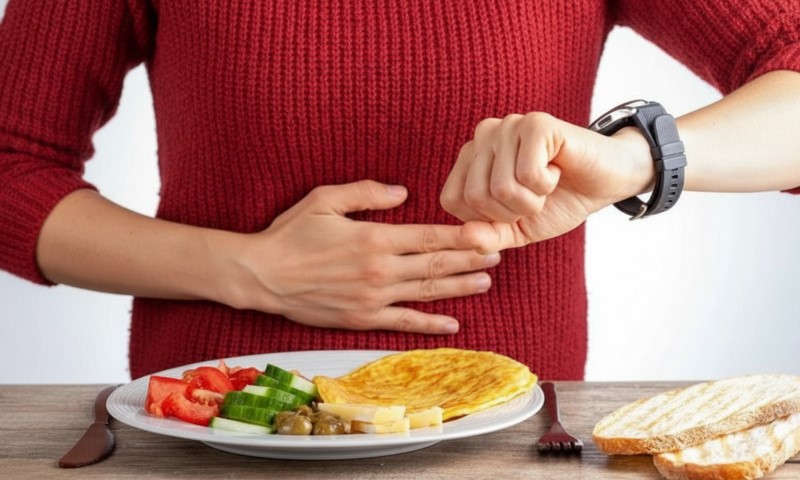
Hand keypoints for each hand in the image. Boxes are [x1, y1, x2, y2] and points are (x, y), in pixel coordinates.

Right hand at [230, 180, 499, 333]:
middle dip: (470, 259)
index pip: (429, 237)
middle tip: (498, 254)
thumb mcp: (324, 200)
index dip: (462, 236)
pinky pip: (405, 322)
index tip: (487, 233)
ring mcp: (374, 298)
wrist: (262, 276)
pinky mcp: (363, 319)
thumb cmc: (290, 234)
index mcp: (374, 238)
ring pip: (427, 293)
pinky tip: (452, 323)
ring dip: (460, 287)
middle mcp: (380, 270)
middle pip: (436, 266)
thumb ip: (366, 193)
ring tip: (485, 281)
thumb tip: (403, 192)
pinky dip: (430, 324)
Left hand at [440, 112, 652, 252]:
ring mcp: (508, 125)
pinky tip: (557, 169)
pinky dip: (546, 184)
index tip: (514, 206)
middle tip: (536, 195)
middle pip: (476, 196)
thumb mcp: (517, 230)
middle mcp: (483, 135)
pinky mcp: (536, 123)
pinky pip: (527, 174)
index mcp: (470, 158)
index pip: (453, 201)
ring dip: (533, 199)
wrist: (605, 183)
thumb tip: (465, 237)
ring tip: (546, 182)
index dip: (488, 218)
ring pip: (501, 187)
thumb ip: (488, 237)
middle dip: (513, 211)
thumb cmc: (558, 202)